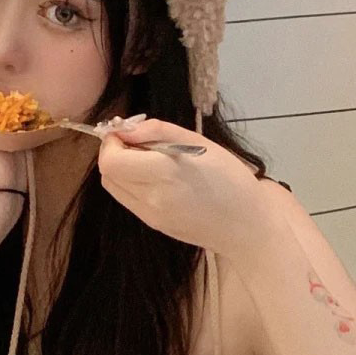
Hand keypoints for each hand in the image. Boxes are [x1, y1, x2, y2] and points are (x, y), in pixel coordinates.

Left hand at [98, 118, 267, 258]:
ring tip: (147, 160)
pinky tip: (153, 177)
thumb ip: (157, 131)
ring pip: (113, 186)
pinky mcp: (152, 224)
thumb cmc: (229, 178)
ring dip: (120, 169)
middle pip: (107, 173)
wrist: (248, 225)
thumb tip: (124, 129)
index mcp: (165, 173)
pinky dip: (130, 183)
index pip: (111, 160)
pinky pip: (127, 198)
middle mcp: (151, 198)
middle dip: (114, 153)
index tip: (128, 133)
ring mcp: (149, 215)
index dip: (112, 143)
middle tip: (138, 144)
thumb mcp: (199, 142)